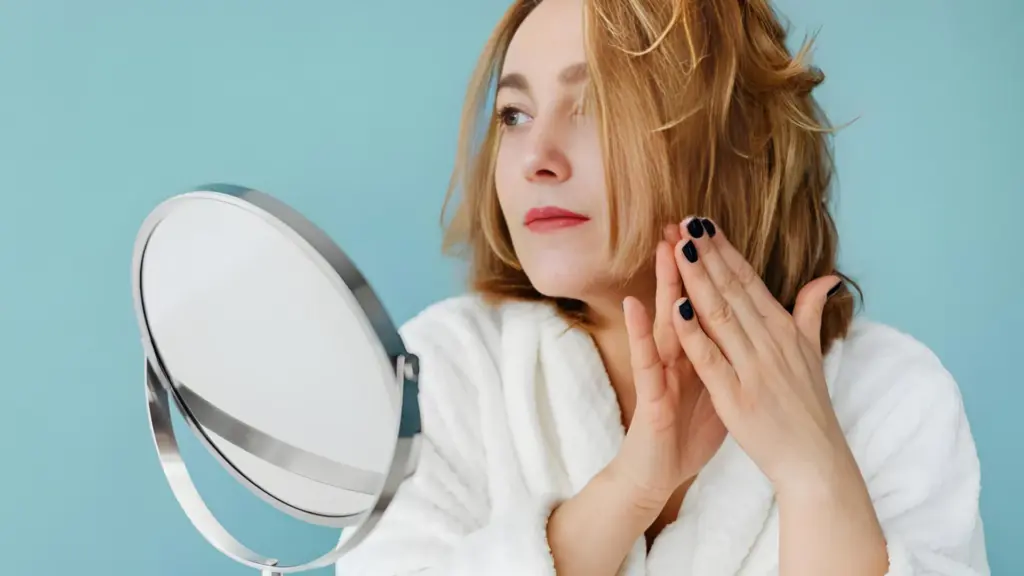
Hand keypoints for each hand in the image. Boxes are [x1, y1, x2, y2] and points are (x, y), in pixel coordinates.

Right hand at [607, 224, 727, 511]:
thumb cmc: (687, 430)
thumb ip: (733, 353)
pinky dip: (640, 333)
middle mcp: (676, 354)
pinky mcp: (649, 393)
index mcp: (700, 351)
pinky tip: (633, 305)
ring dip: (661, 285)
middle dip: (685, 263)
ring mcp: (660, 371)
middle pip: (683, 302)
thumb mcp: (721, 387)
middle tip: (685, 222)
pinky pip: (645, 360)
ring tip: (663, 249)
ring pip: (662, 322)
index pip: (707, 303)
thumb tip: (756, 330)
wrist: (661, 470)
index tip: (716, 232)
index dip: (713, 270)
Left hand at [669, 216, 854, 491]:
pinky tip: (675, 306)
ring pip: (720, 315)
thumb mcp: (811, 355)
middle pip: (732, 290)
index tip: (703, 222)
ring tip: (678, 247)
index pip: (749, 281)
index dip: (724, 250)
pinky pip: (711, 359)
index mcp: (783, 331)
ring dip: (698, 279)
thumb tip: (826, 278)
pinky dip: (693, 332)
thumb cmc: (808, 408)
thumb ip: (811, 313)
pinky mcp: (737, 397)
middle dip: (707, 254)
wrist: (815, 461)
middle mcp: (770, 343)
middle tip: (684, 221)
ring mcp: (753, 368)